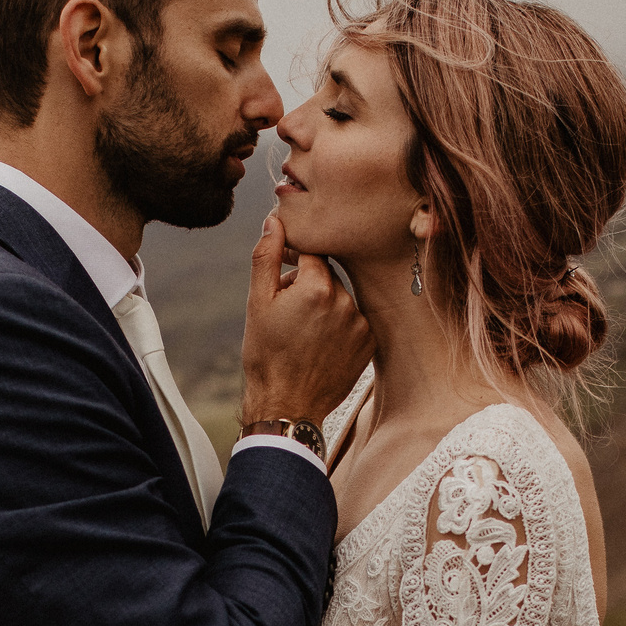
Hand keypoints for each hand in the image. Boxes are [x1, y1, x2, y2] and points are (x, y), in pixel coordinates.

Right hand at [242, 211, 372, 428]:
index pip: (310, 253)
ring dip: (322, 306)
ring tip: (302, 333)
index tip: (281, 275)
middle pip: (325, 276)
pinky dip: (338, 326)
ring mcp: (360, 324)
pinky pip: (352, 320)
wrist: (287, 405)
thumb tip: (275, 220)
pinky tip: (320, 344)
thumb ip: (267, 256)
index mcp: (318, 287)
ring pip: (339, 298)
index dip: (292, 259)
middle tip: (286, 312)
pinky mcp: (368, 343)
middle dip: (306, 286)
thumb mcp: (257, 303)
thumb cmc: (267, 355)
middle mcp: (345, 302)